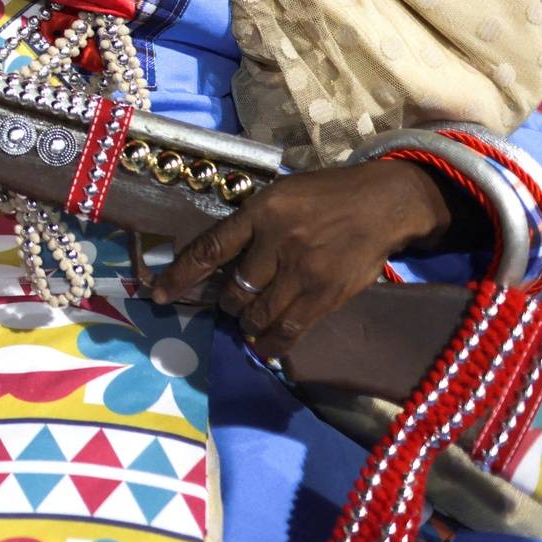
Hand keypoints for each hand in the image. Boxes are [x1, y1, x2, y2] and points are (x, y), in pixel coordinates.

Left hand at [147, 160, 457, 358]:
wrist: (382, 204)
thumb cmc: (325, 196)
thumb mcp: (280, 194)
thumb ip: (251, 224)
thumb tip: (218, 259)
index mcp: (261, 212)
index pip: (210, 248)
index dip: (179, 276)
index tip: (158, 295)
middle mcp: (279, 242)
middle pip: (235, 290)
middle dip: (227, 302)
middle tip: (231, 301)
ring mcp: (304, 271)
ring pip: (258, 314)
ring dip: (247, 322)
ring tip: (249, 320)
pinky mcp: (327, 294)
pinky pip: (290, 329)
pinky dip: (272, 342)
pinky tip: (264, 346)